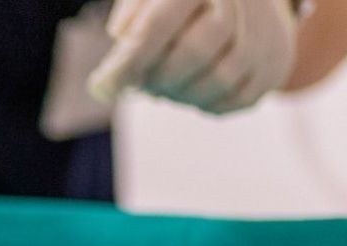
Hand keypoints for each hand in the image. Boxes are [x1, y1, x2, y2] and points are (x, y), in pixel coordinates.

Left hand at [89, 0, 297, 113]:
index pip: (158, 25)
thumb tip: (116, 50)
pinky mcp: (274, 66)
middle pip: (195, 52)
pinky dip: (203, 104)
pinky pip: (236, 100)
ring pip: (219, 79)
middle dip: (157, 78)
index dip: (128, 62)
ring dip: (179, 94)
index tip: (102, 88)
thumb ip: (130, 14)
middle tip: (139, 84)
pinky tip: (187, 92)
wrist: (248, 1)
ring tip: (161, 87)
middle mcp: (240, 2)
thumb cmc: (178, 2)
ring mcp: (264, 34)